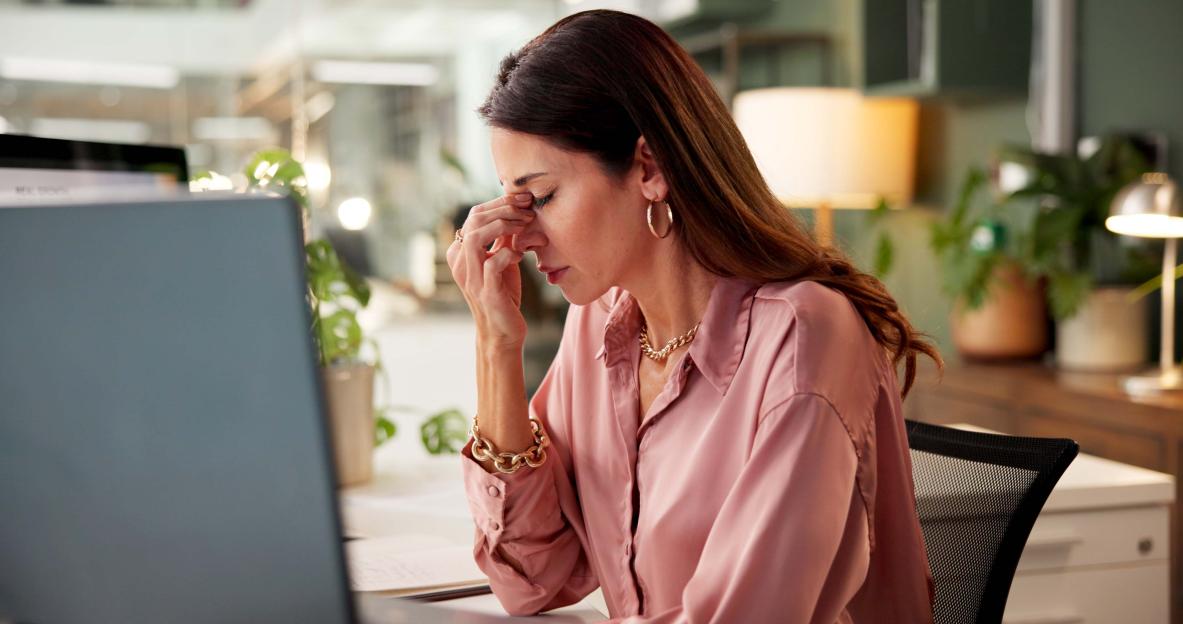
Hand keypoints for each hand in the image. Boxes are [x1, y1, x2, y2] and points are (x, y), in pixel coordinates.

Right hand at [446, 193, 535, 348]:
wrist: (503, 331)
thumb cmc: (503, 293)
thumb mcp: (501, 259)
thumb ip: (502, 238)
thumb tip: (515, 209)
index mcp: (460, 252)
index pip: (475, 214)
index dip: (500, 202)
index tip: (524, 199)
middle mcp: (460, 263)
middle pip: (474, 220)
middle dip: (504, 209)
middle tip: (528, 209)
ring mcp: (470, 278)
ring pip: (476, 238)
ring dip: (503, 226)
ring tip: (523, 225)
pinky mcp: (486, 292)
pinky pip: (492, 263)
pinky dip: (508, 253)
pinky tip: (520, 254)